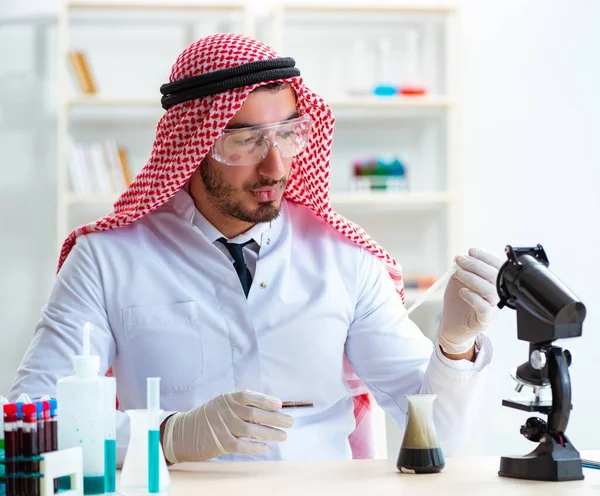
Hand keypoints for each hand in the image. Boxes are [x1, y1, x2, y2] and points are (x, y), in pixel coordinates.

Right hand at [162, 391, 293, 462]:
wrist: (182, 433)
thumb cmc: (208, 418)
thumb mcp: (221, 404)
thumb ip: (241, 404)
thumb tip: (268, 405)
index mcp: (227, 399)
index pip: (249, 396)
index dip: (266, 400)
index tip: (280, 405)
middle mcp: (225, 411)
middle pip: (254, 413)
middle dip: (275, 418)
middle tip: (290, 422)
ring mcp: (223, 427)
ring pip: (251, 429)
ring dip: (269, 433)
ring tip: (283, 435)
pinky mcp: (220, 443)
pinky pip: (241, 445)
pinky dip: (254, 446)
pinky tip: (265, 447)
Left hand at [437, 248, 504, 354]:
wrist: (451, 325)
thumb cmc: (457, 302)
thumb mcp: (458, 281)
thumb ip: (462, 269)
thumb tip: (462, 256)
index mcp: (493, 283)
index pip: (497, 267)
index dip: (486, 257)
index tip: (472, 251)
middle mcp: (496, 295)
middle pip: (495, 277)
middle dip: (476, 265)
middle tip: (460, 259)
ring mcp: (492, 308)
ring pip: (491, 291)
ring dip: (473, 278)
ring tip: (459, 273)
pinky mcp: (484, 320)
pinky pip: (485, 308)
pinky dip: (474, 297)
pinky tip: (462, 291)